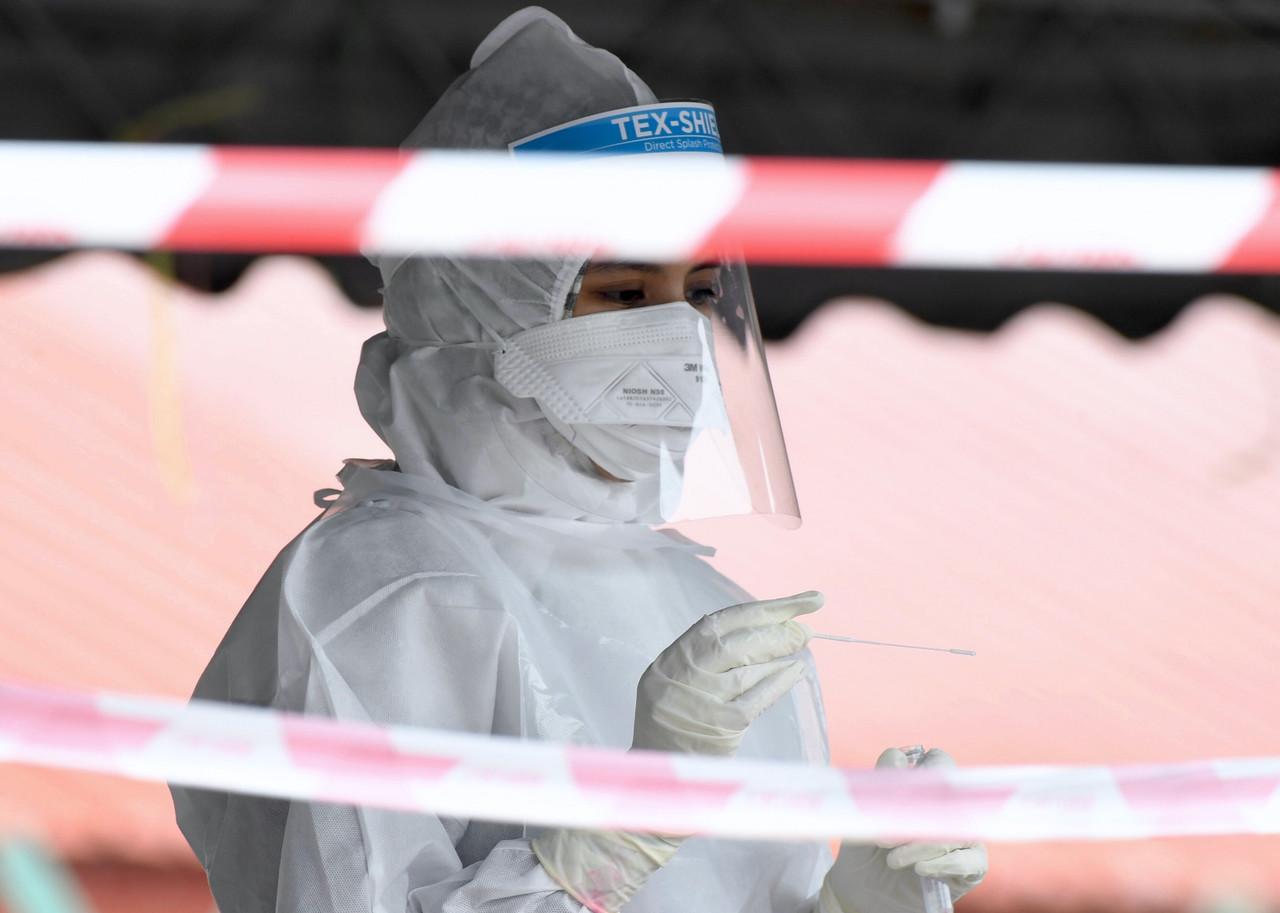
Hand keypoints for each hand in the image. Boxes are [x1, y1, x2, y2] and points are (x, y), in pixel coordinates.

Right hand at [632, 591, 822, 755]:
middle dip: (775, 630)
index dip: (763, 610)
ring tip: (802, 643)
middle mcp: (680, 677)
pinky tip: (795, 672)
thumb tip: (768, 626)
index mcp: (671, 659)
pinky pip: (754, 699)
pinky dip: (777, 682)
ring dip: (779, 653)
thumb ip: (710, 654)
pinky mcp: (718, 728)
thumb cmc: (678, 719)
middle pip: (733, 644)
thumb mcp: (680, 679)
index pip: (719, 623)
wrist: (660, 769)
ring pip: (745, 670)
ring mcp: (698, 703)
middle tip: (806, 628)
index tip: (798, 603)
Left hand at [819, 748, 987, 912]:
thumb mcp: (864, 815)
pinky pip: (971, 859)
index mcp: (926, 786)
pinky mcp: (973, 866)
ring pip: (958, 828)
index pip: (938, 760)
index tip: (888, 795)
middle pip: (950, 793)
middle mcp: (951, 807)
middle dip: (913, 814)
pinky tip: (920, 869)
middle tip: (882, 837)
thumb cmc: (865, 849)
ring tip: (892, 859)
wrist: (862, 894)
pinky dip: (943, 863)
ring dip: (921, 844)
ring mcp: (965, 835)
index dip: (916, 772)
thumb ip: (880, 783)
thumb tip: (896, 756)